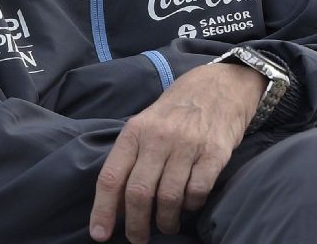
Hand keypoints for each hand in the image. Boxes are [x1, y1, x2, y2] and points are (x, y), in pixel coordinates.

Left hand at [89, 63, 263, 242]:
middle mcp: (158, 138)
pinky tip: (189, 205)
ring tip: (166, 226)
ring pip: (168, 197)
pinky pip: (197, 191)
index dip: (102, 210)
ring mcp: (187, 146)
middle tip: (138, 239)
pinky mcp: (214, 153)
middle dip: (136, 225)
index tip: (99, 235)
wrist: (217, 87)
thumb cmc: (173, 113)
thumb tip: (113, 203)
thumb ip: (129, 160)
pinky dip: (191, 205)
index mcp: (134, 132)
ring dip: (165, 221)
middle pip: (138, 193)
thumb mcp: (144, 126)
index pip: (111, 177)